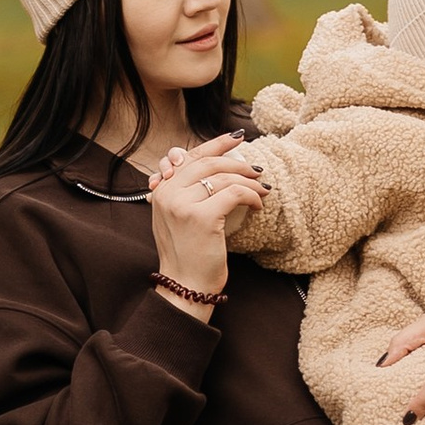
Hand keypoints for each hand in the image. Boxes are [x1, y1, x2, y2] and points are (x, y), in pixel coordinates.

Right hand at [148, 133, 263, 302]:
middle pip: (208, 163)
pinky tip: (258, 204)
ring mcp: (183, 205)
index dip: (216, 145)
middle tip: (257, 170)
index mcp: (162, 191)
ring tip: (262, 189)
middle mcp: (168, 193)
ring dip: (249, 181)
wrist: (185, 285)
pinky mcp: (202, 217)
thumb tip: (218, 167)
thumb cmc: (188, 254)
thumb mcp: (178, 218)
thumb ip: (186, 192)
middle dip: (237, 163)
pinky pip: (234, 193)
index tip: (237, 139)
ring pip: (223, 178)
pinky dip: (251, 196)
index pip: (190, 157)